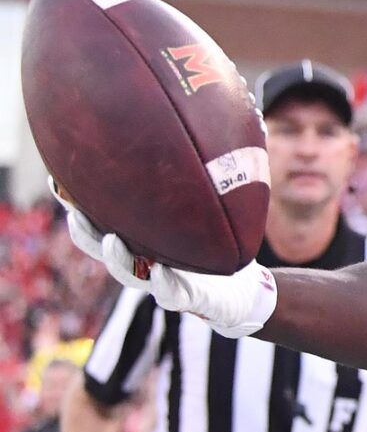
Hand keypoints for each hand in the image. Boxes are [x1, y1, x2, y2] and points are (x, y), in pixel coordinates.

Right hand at [57, 182, 277, 338]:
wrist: (243, 292)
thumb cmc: (218, 248)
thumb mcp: (206, 212)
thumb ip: (194, 184)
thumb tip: (194, 131)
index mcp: (142, 242)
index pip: (103, 222)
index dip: (79, 206)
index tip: (58, 182)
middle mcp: (144, 262)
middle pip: (103, 248)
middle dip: (85, 232)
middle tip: (73, 212)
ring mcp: (164, 283)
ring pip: (130, 274)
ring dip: (117, 259)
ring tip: (109, 241)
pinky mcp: (190, 300)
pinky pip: (173, 294)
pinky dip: (164, 284)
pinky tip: (158, 272)